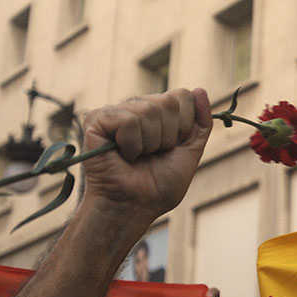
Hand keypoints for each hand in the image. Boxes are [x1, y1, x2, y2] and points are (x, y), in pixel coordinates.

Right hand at [81, 89, 211, 224]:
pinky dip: (132, 144)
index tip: (173, 146)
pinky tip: (122, 154)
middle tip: (153, 154)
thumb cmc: (158, 185)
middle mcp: (137, 106)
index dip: (185, 124)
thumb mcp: (190, 152)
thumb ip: (200, 123)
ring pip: (149, 110)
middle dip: (168, 135)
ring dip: (150, 143)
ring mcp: (116, 111)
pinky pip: (128, 120)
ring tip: (137, 156)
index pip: (183, 95)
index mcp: (159, 112)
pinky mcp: (96, 119)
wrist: (134, 207)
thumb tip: (200, 89)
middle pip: (169, 101)